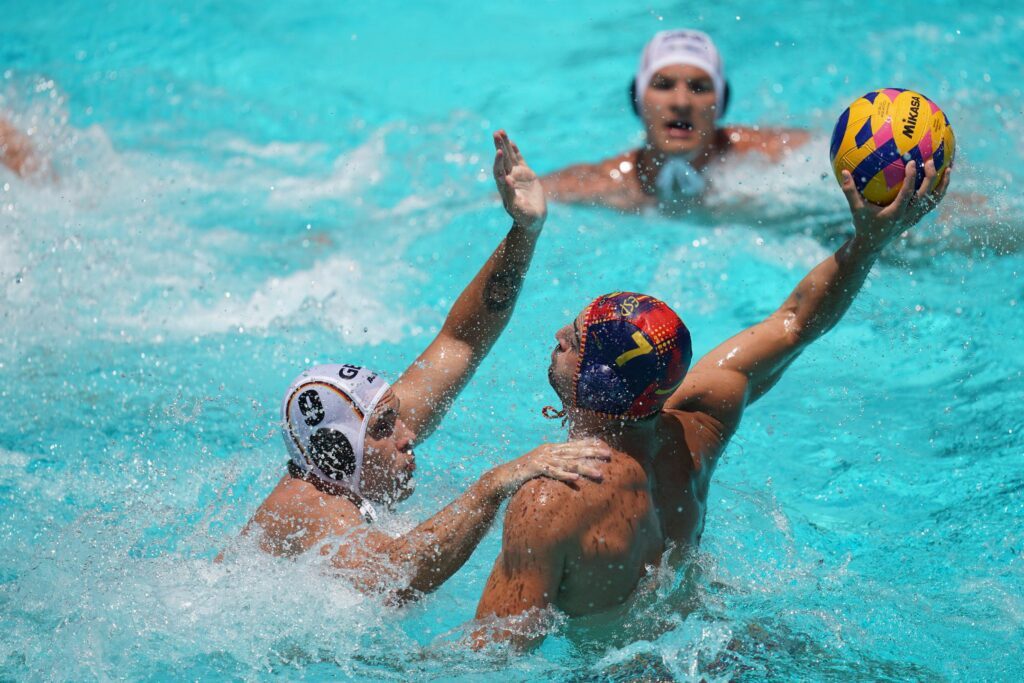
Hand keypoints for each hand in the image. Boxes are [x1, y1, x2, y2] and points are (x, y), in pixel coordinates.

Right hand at [492, 438, 611, 496]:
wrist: (501, 478)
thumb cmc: (523, 474)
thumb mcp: (542, 466)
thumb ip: (555, 465)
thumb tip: (570, 470)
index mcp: (551, 449)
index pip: (574, 445)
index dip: (590, 445)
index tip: (606, 447)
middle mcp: (548, 451)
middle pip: (575, 451)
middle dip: (593, 452)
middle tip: (609, 455)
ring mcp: (541, 458)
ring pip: (567, 463)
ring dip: (585, 468)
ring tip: (599, 473)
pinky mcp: (534, 468)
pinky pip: (553, 472)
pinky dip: (565, 476)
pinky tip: (576, 479)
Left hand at [493, 129, 546, 230]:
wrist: (532, 221)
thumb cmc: (525, 218)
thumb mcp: (518, 209)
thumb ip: (511, 195)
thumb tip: (506, 179)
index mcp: (505, 188)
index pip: (499, 171)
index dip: (498, 162)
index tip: (499, 152)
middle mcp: (508, 179)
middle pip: (502, 160)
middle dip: (499, 147)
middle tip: (496, 133)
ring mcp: (517, 176)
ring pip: (510, 158)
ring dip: (505, 145)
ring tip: (500, 132)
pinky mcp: (526, 175)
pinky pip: (519, 160)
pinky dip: (515, 151)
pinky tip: (511, 142)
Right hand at [841, 159, 950, 252]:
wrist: (873, 244)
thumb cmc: (863, 225)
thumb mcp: (855, 209)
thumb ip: (849, 191)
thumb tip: (843, 172)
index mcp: (895, 213)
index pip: (907, 194)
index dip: (911, 178)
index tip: (913, 162)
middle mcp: (908, 215)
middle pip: (925, 195)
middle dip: (930, 178)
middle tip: (930, 160)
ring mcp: (915, 217)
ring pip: (934, 200)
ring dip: (943, 184)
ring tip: (949, 168)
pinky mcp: (918, 217)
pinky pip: (932, 202)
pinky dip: (939, 190)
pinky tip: (941, 178)